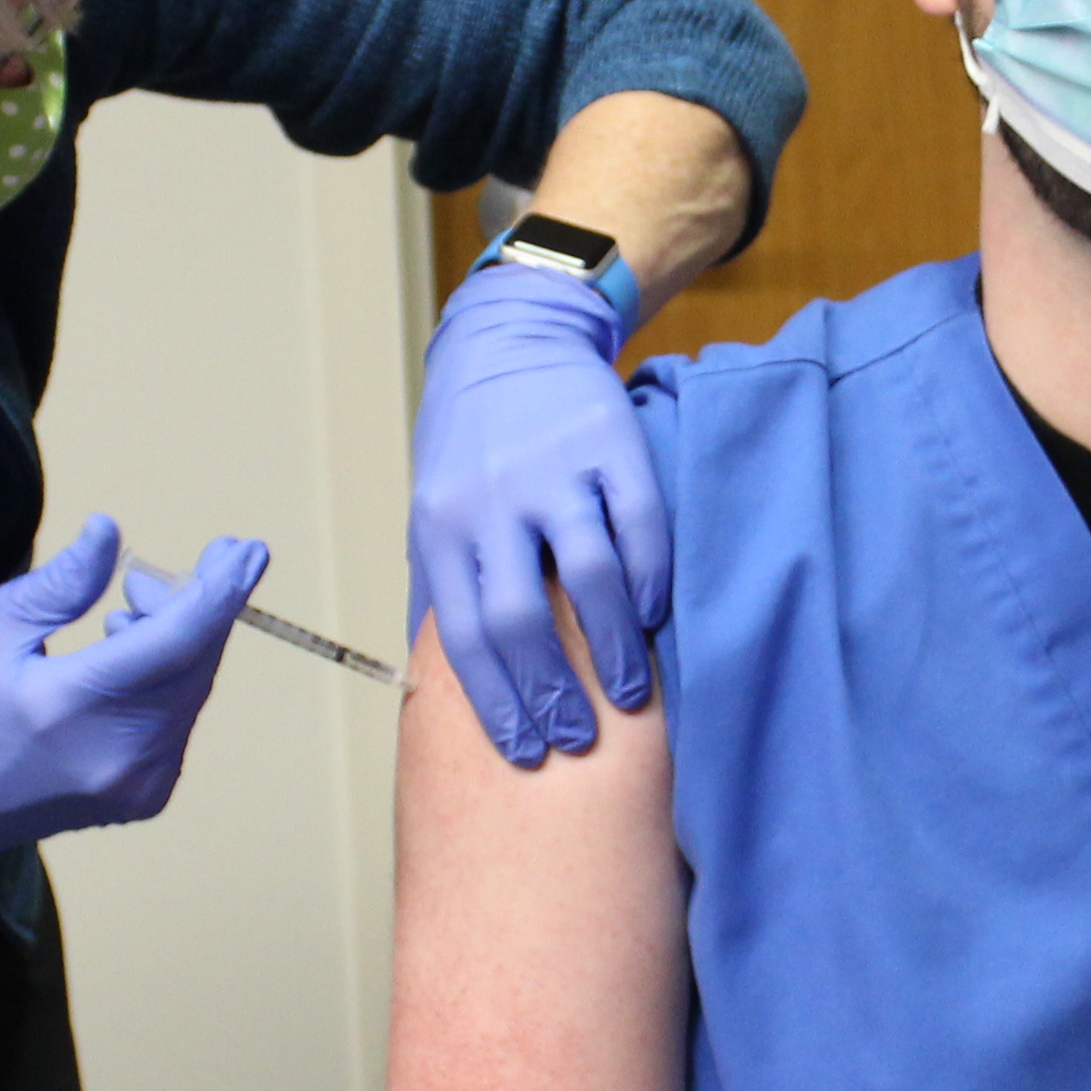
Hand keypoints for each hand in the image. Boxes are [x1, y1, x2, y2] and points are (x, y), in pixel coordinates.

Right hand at [0, 517, 268, 888]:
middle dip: (200, 606)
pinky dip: (170, 679)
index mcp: (72, 706)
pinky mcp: (150, 797)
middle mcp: (119, 755)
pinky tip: (128, 658)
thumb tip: (110, 532)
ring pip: (192, 690)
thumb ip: (62, 582)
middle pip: (195, 663)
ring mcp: (141, 784)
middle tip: (177, 568)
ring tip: (131, 609)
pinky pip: (179, 718)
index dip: (219, 591)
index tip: (246, 549)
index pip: (176, 641)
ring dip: (182, 641)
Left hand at [410, 261, 663, 764]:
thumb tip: (457, 686)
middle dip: (552, 693)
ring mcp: (553, 470)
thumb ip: (452, 582)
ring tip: (626, 695)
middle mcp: (492, 500)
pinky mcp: (610, 443)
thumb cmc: (473, 445)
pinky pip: (640, 525)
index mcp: (443, 525)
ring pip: (588, 579)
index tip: (526, 753)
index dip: (499, 703)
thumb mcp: (439, 508)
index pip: (466, 634)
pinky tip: (651, 614)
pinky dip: (650, 580)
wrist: (512, 337)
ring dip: (610, 650)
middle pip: (521, 619)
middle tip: (578, 740)